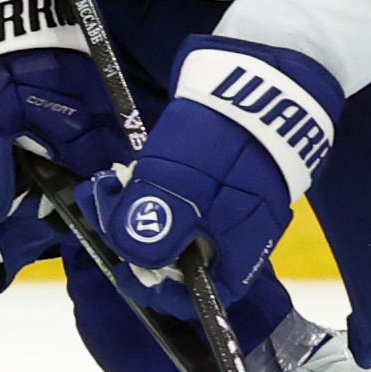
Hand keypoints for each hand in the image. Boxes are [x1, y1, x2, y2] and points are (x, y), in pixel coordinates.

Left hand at [76, 36, 340, 316]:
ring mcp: (240, 201)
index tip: (124, 267)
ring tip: (109, 182)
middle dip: (137, 241)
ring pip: (182, 226)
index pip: (205, 295)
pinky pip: (189, 198)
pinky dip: (156, 191)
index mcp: (241, 246)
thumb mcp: (177, 185)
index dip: (162, 291)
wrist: (267, 76)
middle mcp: (243, 231)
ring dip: (139, 212)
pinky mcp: (231, 174)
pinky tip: (135, 170)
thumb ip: (152, 228)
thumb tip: (133, 261)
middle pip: (186, 259)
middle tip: (102, 206)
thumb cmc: (224, 138)